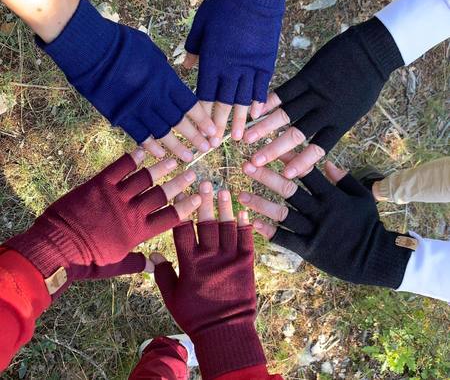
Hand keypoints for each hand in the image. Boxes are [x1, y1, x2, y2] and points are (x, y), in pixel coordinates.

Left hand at [5, 148, 201, 298]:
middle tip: (192, 173)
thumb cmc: (85, 261)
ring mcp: (116, 197)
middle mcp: (132, 212)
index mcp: (138, 232)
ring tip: (173, 159)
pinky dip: (131, 158)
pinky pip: (119, 167)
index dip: (186, 206)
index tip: (198, 197)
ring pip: (144, 178)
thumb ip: (136, 264)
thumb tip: (154, 266)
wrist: (55, 248)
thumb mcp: (114, 266)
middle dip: (180, 183)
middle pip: (162, 194)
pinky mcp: (99, 185)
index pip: (169, 217)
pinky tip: (142, 151)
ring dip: (160, 168)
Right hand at [38, 0, 215, 161]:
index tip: (212, 130)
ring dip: (177, 146)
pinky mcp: (122, 116)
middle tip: (207, 148)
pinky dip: (151, 146)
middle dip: (195, 136)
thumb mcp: (152, 52)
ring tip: (188, 157)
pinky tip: (160, 154)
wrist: (93, 50)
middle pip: (181, 122)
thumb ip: (164, 71)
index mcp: (166, 80)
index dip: (202, 119)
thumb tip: (170, 79)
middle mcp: (157, 98)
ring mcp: (139, 109)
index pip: (190, 105)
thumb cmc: (123, 44)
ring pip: (163, 133)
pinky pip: (140, 135)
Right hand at [151, 182, 265, 379]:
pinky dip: (245, 226)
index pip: (182, 230)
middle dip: (203, 202)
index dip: (180, 210)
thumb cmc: (195, 316)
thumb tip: (152, 254)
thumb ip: (163, 274)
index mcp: (190, 263)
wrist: (225, 332)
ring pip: (227, 227)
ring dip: (225, 208)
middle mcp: (210, 257)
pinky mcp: (246, 264)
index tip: (179, 194)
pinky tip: (244, 213)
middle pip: (206, 223)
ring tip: (223, 191)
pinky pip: (247, 241)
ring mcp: (230, 259)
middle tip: (203, 183)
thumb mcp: (172, 297)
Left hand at [184, 0, 296, 144]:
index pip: (205, 94)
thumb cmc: (223, 5)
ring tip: (238, 138)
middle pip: (224, 102)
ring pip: (243, 100)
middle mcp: (231, 68)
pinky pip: (262, 86)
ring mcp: (251, 66)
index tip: (201, 130)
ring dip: (239, 120)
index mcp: (212, 60)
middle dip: (219, 125)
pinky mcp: (266, 61)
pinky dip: (259, 101)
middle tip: (216, 144)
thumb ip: (193, 49)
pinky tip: (255, 115)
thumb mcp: (200, 25)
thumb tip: (186, 66)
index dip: (203, 114)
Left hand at [239, 160, 414, 287]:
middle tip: (246, 166)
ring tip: (241, 195)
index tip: (271, 149)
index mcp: (331, 196)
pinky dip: (270, 232)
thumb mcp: (363, 197)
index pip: (306, 173)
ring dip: (260, 204)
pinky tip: (253, 223)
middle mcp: (319, 211)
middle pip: (289, 190)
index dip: (288, 160)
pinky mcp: (308, 249)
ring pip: (282, 214)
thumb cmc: (368, 225)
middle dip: (266, 177)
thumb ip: (345, 178)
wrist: (374, 259)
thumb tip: (327, 161)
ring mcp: (312, 230)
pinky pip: (286, 239)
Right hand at [244, 18, 403, 177]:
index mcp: (340, 123)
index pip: (318, 148)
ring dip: (264, 126)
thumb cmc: (366, 82)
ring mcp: (315, 93)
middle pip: (296, 135)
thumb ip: (337, 121)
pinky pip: (285, 91)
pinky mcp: (308, 76)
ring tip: (247, 137)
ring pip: (286, 114)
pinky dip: (269, 100)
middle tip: (255, 161)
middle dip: (274, 150)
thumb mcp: (357, 108)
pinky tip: (255, 109)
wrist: (374, 49)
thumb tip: (321, 132)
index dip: (301, 162)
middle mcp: (325, 111)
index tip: (286, 175)